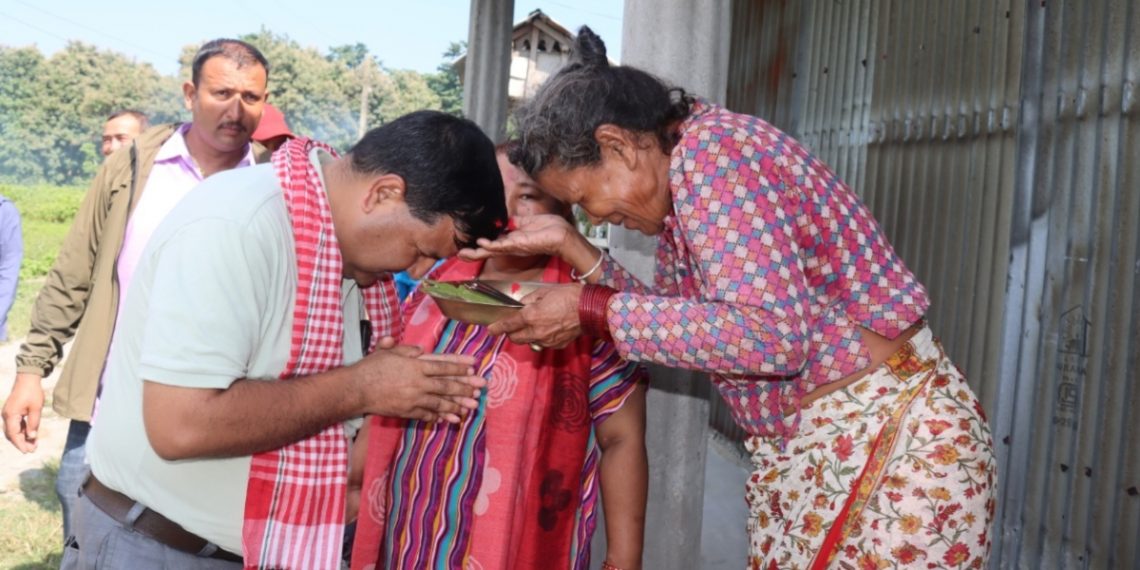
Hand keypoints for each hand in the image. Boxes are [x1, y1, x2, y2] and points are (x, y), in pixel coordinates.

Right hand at [2, 373, 45, 452]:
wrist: (28, 378)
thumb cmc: (33, 392)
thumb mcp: (36, 409)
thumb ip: (33, 423)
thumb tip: (32, 437)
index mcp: (10, 415)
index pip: (13, 434)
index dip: (20, 444)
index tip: (27, 451)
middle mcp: (6, 415)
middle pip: (12, 434)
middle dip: (21, 443)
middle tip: (32, 450)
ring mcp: (8, 413)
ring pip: (14, 430)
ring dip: (22, 437)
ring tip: (34, 445)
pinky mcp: (12, 411)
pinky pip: (16, 424)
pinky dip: (23, 430)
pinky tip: (31, 435)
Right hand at [351, 344, 485, 422]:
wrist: (356, 389)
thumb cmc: (371, 367)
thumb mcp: (389, 352)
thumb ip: (406, 350)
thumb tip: (420, 350)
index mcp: (415, 365)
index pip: (443, 366)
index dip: (460, 366)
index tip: (473, 367)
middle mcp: (418, 382)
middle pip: (446, 385)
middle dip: (465, 387)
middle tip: (480, 389)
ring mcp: (413, 399)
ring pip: (440, 402)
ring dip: (457, 405)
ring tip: (471, 407)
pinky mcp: (407, 411)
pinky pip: (427, 414)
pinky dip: (439, 416)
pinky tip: (450, 419)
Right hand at [459, 214, 590, 261]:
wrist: (562, 234)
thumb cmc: (549, 228)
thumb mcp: (528, 222)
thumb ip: (516, 223)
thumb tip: (506, 221)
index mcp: (513, 240)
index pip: (493, 244)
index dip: (480, 246)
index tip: (468, 246)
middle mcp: (511, 246)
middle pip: (488, 251)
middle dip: (473, 254)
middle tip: (459, 255)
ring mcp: (514, 246)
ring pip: (491, 251)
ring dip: (476, 252)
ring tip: (462, 254)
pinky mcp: (518, 245)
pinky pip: (501, 245)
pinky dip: (490, 245)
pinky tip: (480, 244)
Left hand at [487, 284, 583, 348]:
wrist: (590, 309)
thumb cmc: (569, 295)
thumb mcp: (545, 291)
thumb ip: (530, 299)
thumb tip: (523, 304)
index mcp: (531, 316)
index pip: (508, 325)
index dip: (497, 328)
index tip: (491, 329)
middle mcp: (536, 331)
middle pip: (515, 338)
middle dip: (511, 333)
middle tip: (512, 326)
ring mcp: (547, 340)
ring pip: (529, 342)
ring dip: (526, 335)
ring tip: (534, 325)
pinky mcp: (557, 345)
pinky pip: (543, 343)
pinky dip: (541, 338)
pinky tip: (548, 329)